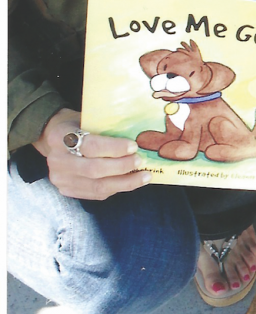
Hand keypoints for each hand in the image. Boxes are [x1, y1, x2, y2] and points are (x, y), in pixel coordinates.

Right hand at [33, 108, 151, 200]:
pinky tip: (131, 182)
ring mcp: (61, 179)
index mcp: (60, 137)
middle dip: (121, 167)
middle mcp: (57, 161)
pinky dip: (116, 188)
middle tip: (140, 161)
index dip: (114, 148)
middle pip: (94, 170)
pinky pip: (96, 193)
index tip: (133, 146)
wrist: (52, 138)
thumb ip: (105, 129)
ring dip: (124, 183)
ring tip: (144, 176)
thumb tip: (138, 136)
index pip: (90, 146)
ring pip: (97, 186)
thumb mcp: (87, 119)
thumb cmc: (77, 125)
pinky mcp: (67, 190)